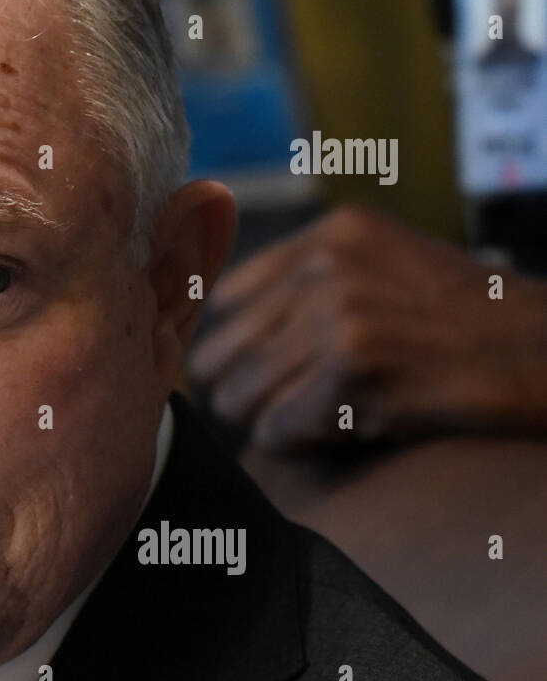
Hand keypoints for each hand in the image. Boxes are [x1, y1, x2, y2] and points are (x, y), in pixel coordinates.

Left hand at [189, 205, 546, 451]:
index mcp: (330, 235)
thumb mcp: (389, 266)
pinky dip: (298, 444)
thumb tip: (212, 314)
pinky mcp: (355, 366)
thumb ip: (309, 278)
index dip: (242, 348)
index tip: (271, 370)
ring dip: (272, 421)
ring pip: (239, 396)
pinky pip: (276, 428)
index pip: (224, 301)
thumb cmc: (468, 324)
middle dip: (247, 391)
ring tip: (323, 418)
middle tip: (290, 406)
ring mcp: (339, 312)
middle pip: (219, 353)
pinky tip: (340, 434)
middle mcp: (326, 265)